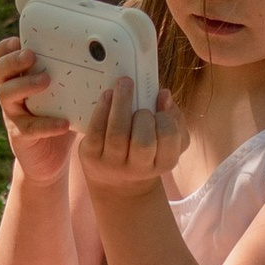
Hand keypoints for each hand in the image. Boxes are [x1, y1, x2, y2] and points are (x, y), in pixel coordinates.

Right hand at [0, 35, 75, 180]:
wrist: (51, 158)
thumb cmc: (60, 115)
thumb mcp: (64, 92)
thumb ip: (74, 74)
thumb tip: (108, 53)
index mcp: (19, 78)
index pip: (2, 56)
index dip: (6, 47)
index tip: (19, 39)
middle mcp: (11, 93)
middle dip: (13, 60)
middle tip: (31, 55)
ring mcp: (13, 114)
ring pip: (6, 94)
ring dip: (25, 84)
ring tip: (46, 80)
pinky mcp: (21, 135)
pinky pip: (28, 127)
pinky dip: (46, 124)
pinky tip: (63, 122)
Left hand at [75, 72, 189, 206]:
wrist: (116, 181)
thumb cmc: (146, 152)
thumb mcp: (166, 142)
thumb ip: (173, 118)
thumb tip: (163, 95)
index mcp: (162, 163)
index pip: (169, 138)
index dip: (166, 120)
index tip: (160, 109)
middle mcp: (138, 169)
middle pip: (143, 142)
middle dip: (143, 117)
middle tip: (141, 107)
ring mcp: (112, 164)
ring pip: (117, 134)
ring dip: (122, 103)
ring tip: (124, 83)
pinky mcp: (91, 156)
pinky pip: (96, 130)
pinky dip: (102, 109)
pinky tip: (108, 94)